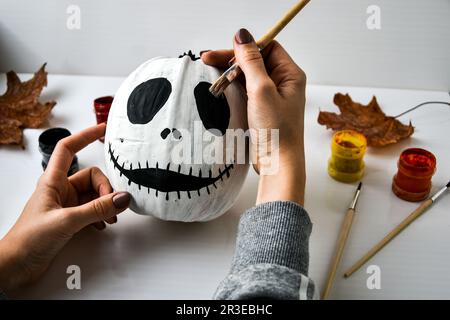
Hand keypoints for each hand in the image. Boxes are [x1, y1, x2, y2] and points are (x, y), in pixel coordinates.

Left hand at [0, 123, 130, 292]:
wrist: (17, 265)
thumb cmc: (29, 239)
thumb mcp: (66, 221)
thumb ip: (96, 209)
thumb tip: (122, 198)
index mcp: (53, 181)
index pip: (68, 148)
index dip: (85, 135)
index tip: (103, 129)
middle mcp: (61, 189)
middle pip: (91, 176)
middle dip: (105, 189)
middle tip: (111, 205)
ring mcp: (66, 204)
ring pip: (94, 194)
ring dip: (105, 204)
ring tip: (109, 219)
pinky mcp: (70, 218)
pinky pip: (93, 209)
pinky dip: (101, 215)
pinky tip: (101, 226)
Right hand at [202, 28, 306, 204]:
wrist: (277, 165)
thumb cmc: (276, 131)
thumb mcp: (262, 91)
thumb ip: (251, 62)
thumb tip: (243, 35)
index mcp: (290, 75)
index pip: (267, 48)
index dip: (247, 47)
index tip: (225, 52)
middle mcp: (282, 83)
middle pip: (255, 61)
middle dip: (232, 60)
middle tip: (207, 60)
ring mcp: (271, 97)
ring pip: (248, 76)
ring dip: (229, 74)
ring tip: (210, 75)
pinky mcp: (261, 109)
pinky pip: (245, 91)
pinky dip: (232, 88)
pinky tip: (219, 88)